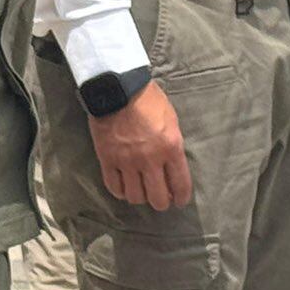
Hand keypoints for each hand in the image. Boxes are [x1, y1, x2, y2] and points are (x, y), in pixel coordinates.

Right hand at [88, 80, 192, 210]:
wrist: (118, 87)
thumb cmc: (149, 99)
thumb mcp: (171, 120)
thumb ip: (172, 145)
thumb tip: (171, 165)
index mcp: (171, 148)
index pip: (180, 185)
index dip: (181, 198)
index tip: (179, 200)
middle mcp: (150, 160)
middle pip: (157, 198)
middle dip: (162, 202)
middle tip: (160, 198)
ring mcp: (127, 161)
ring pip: (135, 197)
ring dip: (140, 197)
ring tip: (141, 192)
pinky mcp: (107, 159)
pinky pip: (114, 186)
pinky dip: (120, 192)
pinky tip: (124, 188)